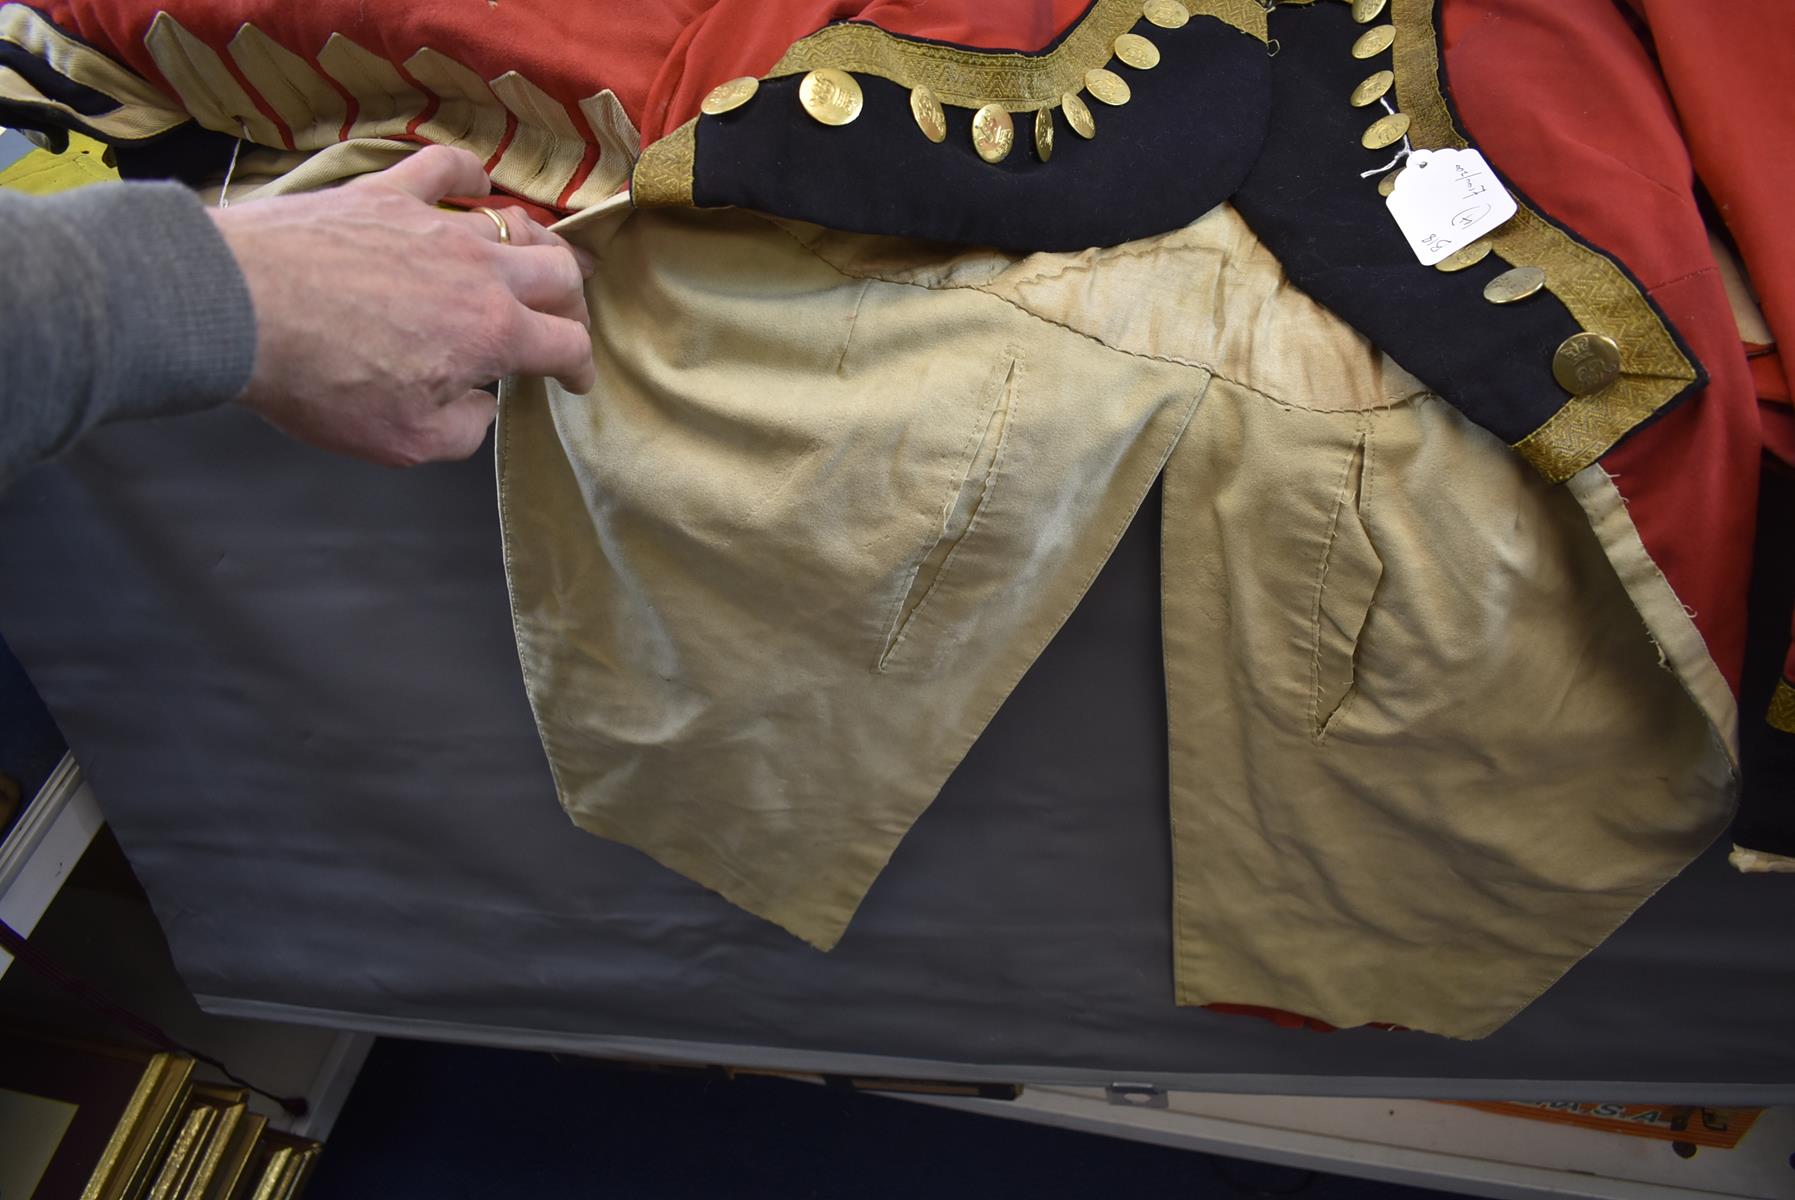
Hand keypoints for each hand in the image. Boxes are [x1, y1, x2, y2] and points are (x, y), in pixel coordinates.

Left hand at [209, 145, 596, 466]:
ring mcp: (436, 223)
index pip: (568, 346)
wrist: (239, 306)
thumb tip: (480, 405)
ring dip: (537, 243)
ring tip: (534, 260)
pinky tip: (473, 183)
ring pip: (516, 221)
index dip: (579, 369)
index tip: (572, 381)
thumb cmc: (320, 382)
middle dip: (572, 303)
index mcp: (494, 335)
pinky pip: (445, 167)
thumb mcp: (404, 443)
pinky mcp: (388, 193)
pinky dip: (469, 174)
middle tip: (560, 322)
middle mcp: (481, 271)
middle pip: (560, 274)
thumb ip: (464, 431)